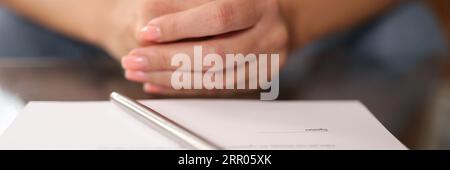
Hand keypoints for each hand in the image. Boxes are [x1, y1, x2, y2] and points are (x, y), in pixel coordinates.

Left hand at [121, 0, 288, 96]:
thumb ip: (182, 6)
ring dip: (171, 80)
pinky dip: (183, 89)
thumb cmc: (239, 2)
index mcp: (259, 5)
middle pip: (216, 55)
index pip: (218, 17)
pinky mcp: (256, 81)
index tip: (146, 31)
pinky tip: (158, 84)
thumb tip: (149, 29)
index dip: (180, 26)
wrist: (273, 19)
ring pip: (215, 80)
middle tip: (134, 60)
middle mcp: (269, 35)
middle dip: (168, 60)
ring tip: (140, 74)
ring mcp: (267, 62)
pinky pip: (215, 92)